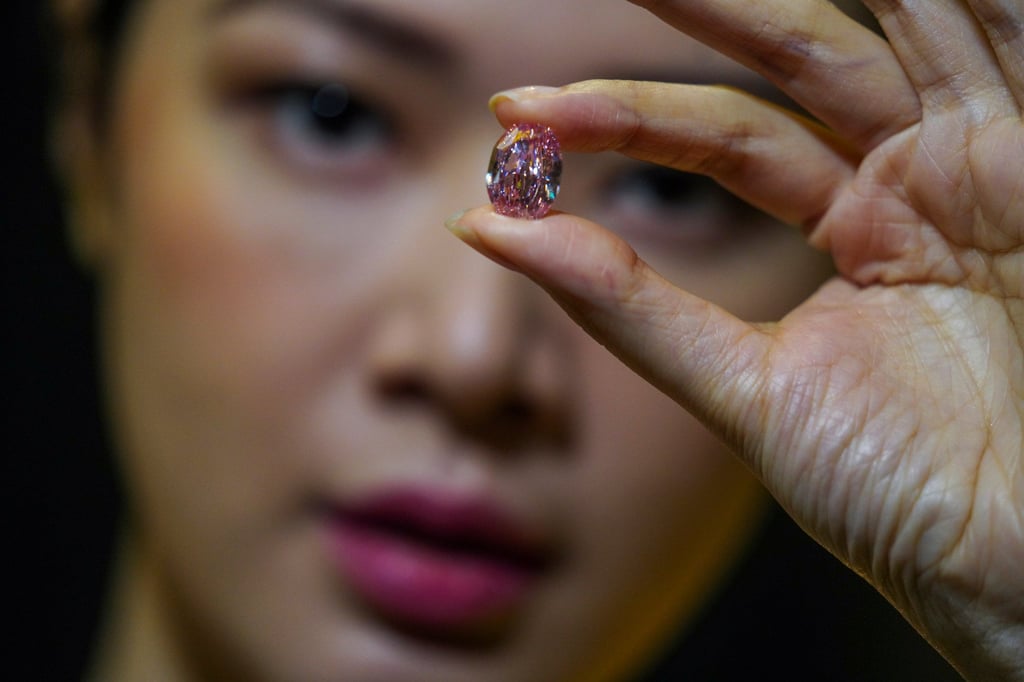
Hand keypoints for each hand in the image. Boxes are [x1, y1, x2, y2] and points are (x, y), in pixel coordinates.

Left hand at [447, 1, 1023, 678]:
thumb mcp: (743, 388)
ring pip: (890, 25)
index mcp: (863, 225)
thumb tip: (490, 234)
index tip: (516, 112)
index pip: (731, 135)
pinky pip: (999, 38)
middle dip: (711, 5)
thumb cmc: (898, 489)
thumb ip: (629, 309)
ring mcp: (991, 158)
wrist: (1015, 557)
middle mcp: (924, 177)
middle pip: (807, 53)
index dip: (627, 114)